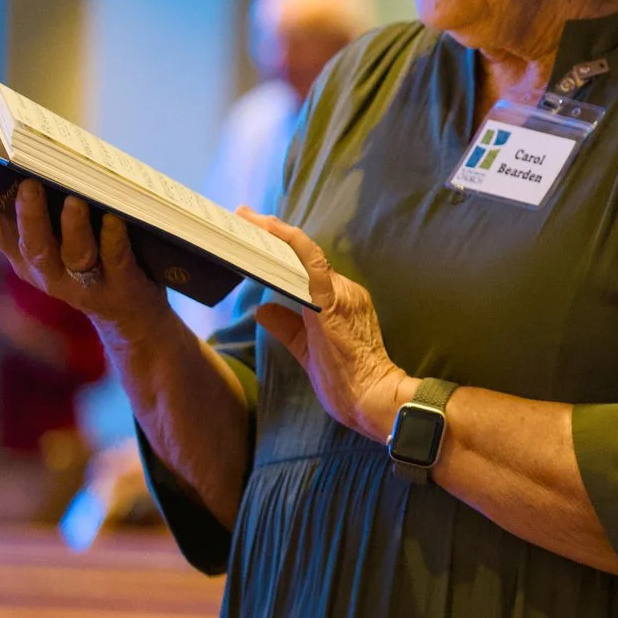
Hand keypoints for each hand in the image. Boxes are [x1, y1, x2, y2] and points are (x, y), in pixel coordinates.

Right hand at [0, 180, 170, 341]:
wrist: (131, 317)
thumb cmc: (90, 266)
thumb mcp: (55, 246)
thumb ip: (32, 217)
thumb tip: (11, 170)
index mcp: (30, 261)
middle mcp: (52, 274)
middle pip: (35, 246)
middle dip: (30, 216)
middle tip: (29, 185)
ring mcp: (87, 283)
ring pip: (75, 254)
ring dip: (73, 226)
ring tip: (74, 200)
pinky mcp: (121, 286)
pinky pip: (116, 260)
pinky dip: (113, 239)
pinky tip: (115, 219)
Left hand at [244, 211, 413, 443]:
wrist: (374, 401)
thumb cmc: (348, 383)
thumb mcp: (307, 350)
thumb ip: (287, 327)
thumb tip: (262, 309)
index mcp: (342, 302)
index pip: (310, 268)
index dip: (284, 247)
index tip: (257, 229)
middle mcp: (345, 291)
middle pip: (305, 255)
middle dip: (272, 233)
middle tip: (242, 216)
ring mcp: (341, 294)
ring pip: (304, 254)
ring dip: (274, 234)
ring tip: (247, 219)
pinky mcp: (332, 302)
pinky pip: (311, 263)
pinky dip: (289, 243)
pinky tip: (268, 232)